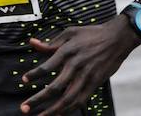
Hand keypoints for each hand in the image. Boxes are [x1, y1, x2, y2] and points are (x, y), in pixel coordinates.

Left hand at [21, 15, 140, 114]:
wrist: (117, 38)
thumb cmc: (92, 34)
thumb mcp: (70, 33)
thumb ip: (51, 42)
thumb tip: (33, 43)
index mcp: (68, 51)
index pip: (46, 66)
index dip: (34, 75)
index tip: (23, 80)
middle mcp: (76, 65)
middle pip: (55, 87)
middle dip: (38, 100)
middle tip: (25, 108)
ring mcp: (87, 76)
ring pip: (67, 98)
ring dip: (52, 110)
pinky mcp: (95, 83)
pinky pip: (81, 100)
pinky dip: (69, 109)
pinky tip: (59, 114)